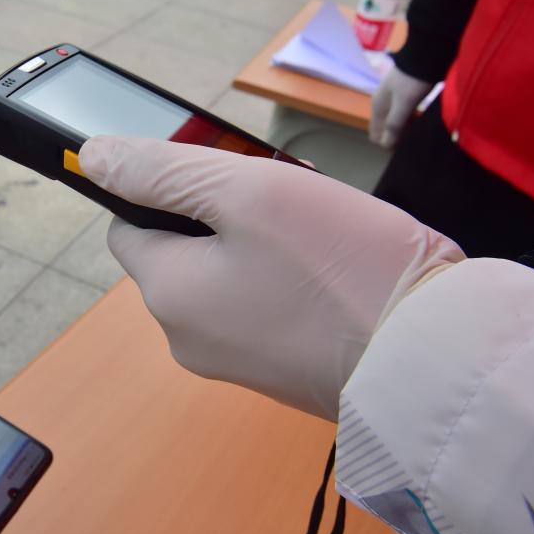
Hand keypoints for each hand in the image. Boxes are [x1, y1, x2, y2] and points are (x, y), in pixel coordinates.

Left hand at [79, 137, 463, 419]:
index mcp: (167, 294)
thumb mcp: (247, 192)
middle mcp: (186, 339)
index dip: (163, 190)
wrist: (438, 360)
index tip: (224, 177)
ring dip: (255, 247)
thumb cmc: (343, 265)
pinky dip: (282, 283)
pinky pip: (258, 309)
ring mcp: (233, 364)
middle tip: (287, 204)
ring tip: (318, 238)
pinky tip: (331, 273)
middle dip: (220, 218)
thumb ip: (162, 172)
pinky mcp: (277, 376)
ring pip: (222, 279)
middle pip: (179, 253)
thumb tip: (95, 157)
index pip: (127, 226)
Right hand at [369, 67, 432, 147]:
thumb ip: (394, 125)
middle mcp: (382, 104)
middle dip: (398, 137)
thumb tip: (385, 146)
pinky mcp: (405, 94)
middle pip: (386, 129)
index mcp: (377, 107)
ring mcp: (393, 98)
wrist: (426, 53)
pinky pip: (405, 114)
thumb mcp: (403, 104)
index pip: (375, 135)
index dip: (388, 144)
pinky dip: (412, 119)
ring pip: (396, 122)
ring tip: (421, 130)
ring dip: (407, 128)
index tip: (404, 146)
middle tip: (415, 139)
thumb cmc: (413, 80)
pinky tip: (422, 119)